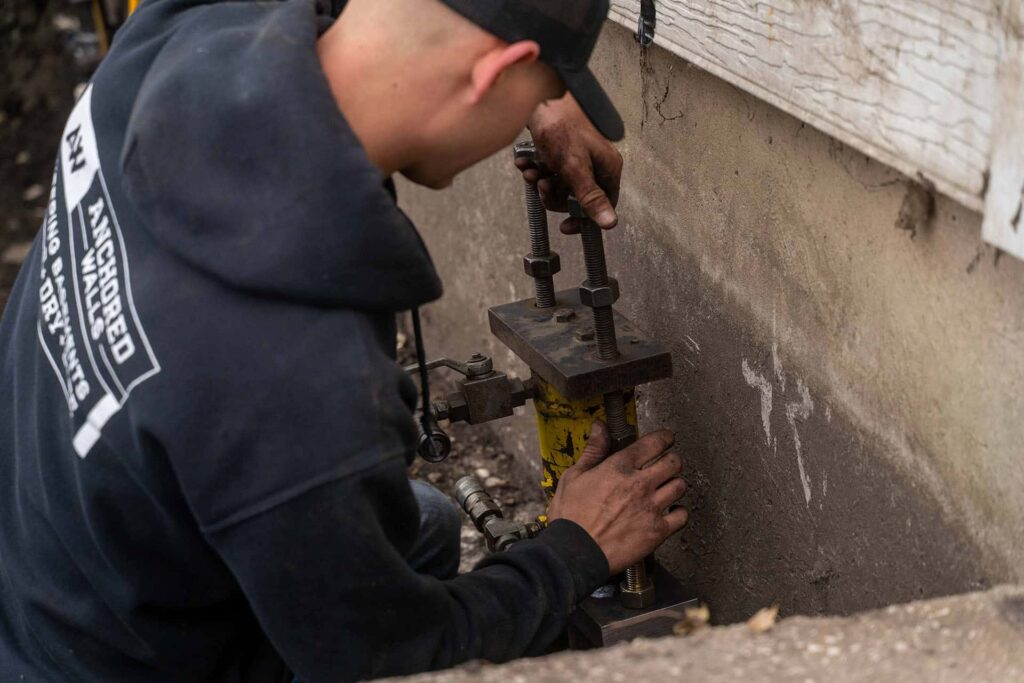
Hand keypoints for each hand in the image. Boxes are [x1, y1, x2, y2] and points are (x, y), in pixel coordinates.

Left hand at [518, 94, 623, 233]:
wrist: (539, 96)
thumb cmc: (561, 126)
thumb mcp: (575, 168)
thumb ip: (590, 197)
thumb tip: (610, 222)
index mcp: (608, 167)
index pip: (603, 204)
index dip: (583, 218)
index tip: (566, 226)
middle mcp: (595, 163)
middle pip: (577, 198)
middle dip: (556, 196)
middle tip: (543, 186)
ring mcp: (577, 157)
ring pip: (560, 186)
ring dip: (542, 183)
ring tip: (533, 172)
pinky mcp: (559, 151)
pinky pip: (549, 171)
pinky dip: (536, 170)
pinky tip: (526, 163)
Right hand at [547, 421, 687, 574]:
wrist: (573, 553)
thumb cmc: (570, 516)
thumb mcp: (573, 477)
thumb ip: (592, 450)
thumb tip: (599, 426)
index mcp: (619, 467)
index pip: (654, 443)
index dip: (665, 437)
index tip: (666, 439)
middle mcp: (639, 484)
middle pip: (674, 462)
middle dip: (671, 460)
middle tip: (666, 465)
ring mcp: (651, 508)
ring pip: (680, 486)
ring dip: (674, 485)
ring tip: (665, 489)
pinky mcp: (657, 531)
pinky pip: (682, 515)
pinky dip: (678, 513)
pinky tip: (669, 513)